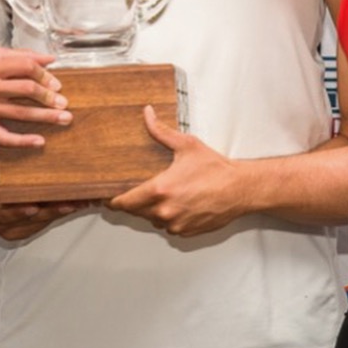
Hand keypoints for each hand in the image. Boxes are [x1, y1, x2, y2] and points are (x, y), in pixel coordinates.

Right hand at [0, 47, 70, 147]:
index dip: (45, 74)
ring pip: (21, 114)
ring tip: (64, 118)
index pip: (26, 67)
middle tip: (64, 102)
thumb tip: (47, 58)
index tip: (56, 82)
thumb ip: (18, 55)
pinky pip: (4, 137)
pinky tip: (39, 141)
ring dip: (46, 117)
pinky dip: (23, 141)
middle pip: (27, 90)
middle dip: (50, 96)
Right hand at [0, 157, 93, 239]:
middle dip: (49, 210)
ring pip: (37, 223)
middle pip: (26, 218)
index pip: (0, 209)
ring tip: (78, 202)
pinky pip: (41, 225)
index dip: (17, 209)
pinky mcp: (22, 233)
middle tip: (68, 203)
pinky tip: (72, 206)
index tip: (33, 207)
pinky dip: (57, 215)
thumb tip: (21, 156)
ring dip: (58, 212)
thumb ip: (0, 167)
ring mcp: (9, 230)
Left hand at [106, 106, 252, 235]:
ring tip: (163, 195)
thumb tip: (147, 114)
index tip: (107, 198)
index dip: (113, 201)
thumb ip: (161, 131)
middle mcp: (165, 211)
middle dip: (134, 203)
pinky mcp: (186, 232)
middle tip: (136, 190)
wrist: (240, 189)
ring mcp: (175, 224)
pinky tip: (178, 204)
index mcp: (160, 190)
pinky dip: (169, 218)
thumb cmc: (215, 169)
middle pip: (136, 212)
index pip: (125, 202)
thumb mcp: (187, 145)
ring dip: (152, 211)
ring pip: (153, 220)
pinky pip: (169, 227)